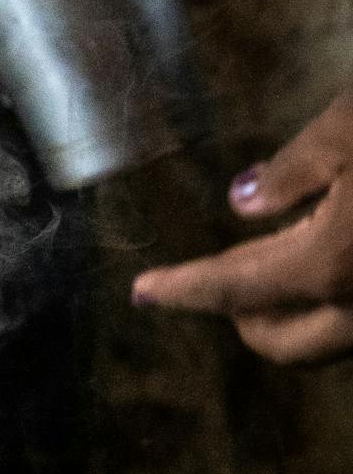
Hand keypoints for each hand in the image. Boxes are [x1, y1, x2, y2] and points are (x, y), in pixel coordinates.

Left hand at [132, 94, 352, 361]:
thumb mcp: (347, 132)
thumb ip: (291, 172)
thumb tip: (242, 201)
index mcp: (329, 267)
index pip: (234, 288)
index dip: (182, 289)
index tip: (141, 291)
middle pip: (280, 342)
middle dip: (239, 314)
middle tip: (211, 273)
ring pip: (322, 341)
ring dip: (284, 313)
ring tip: (263, 258)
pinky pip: (352, 326)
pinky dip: (322, 305)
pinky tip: (321, 252)